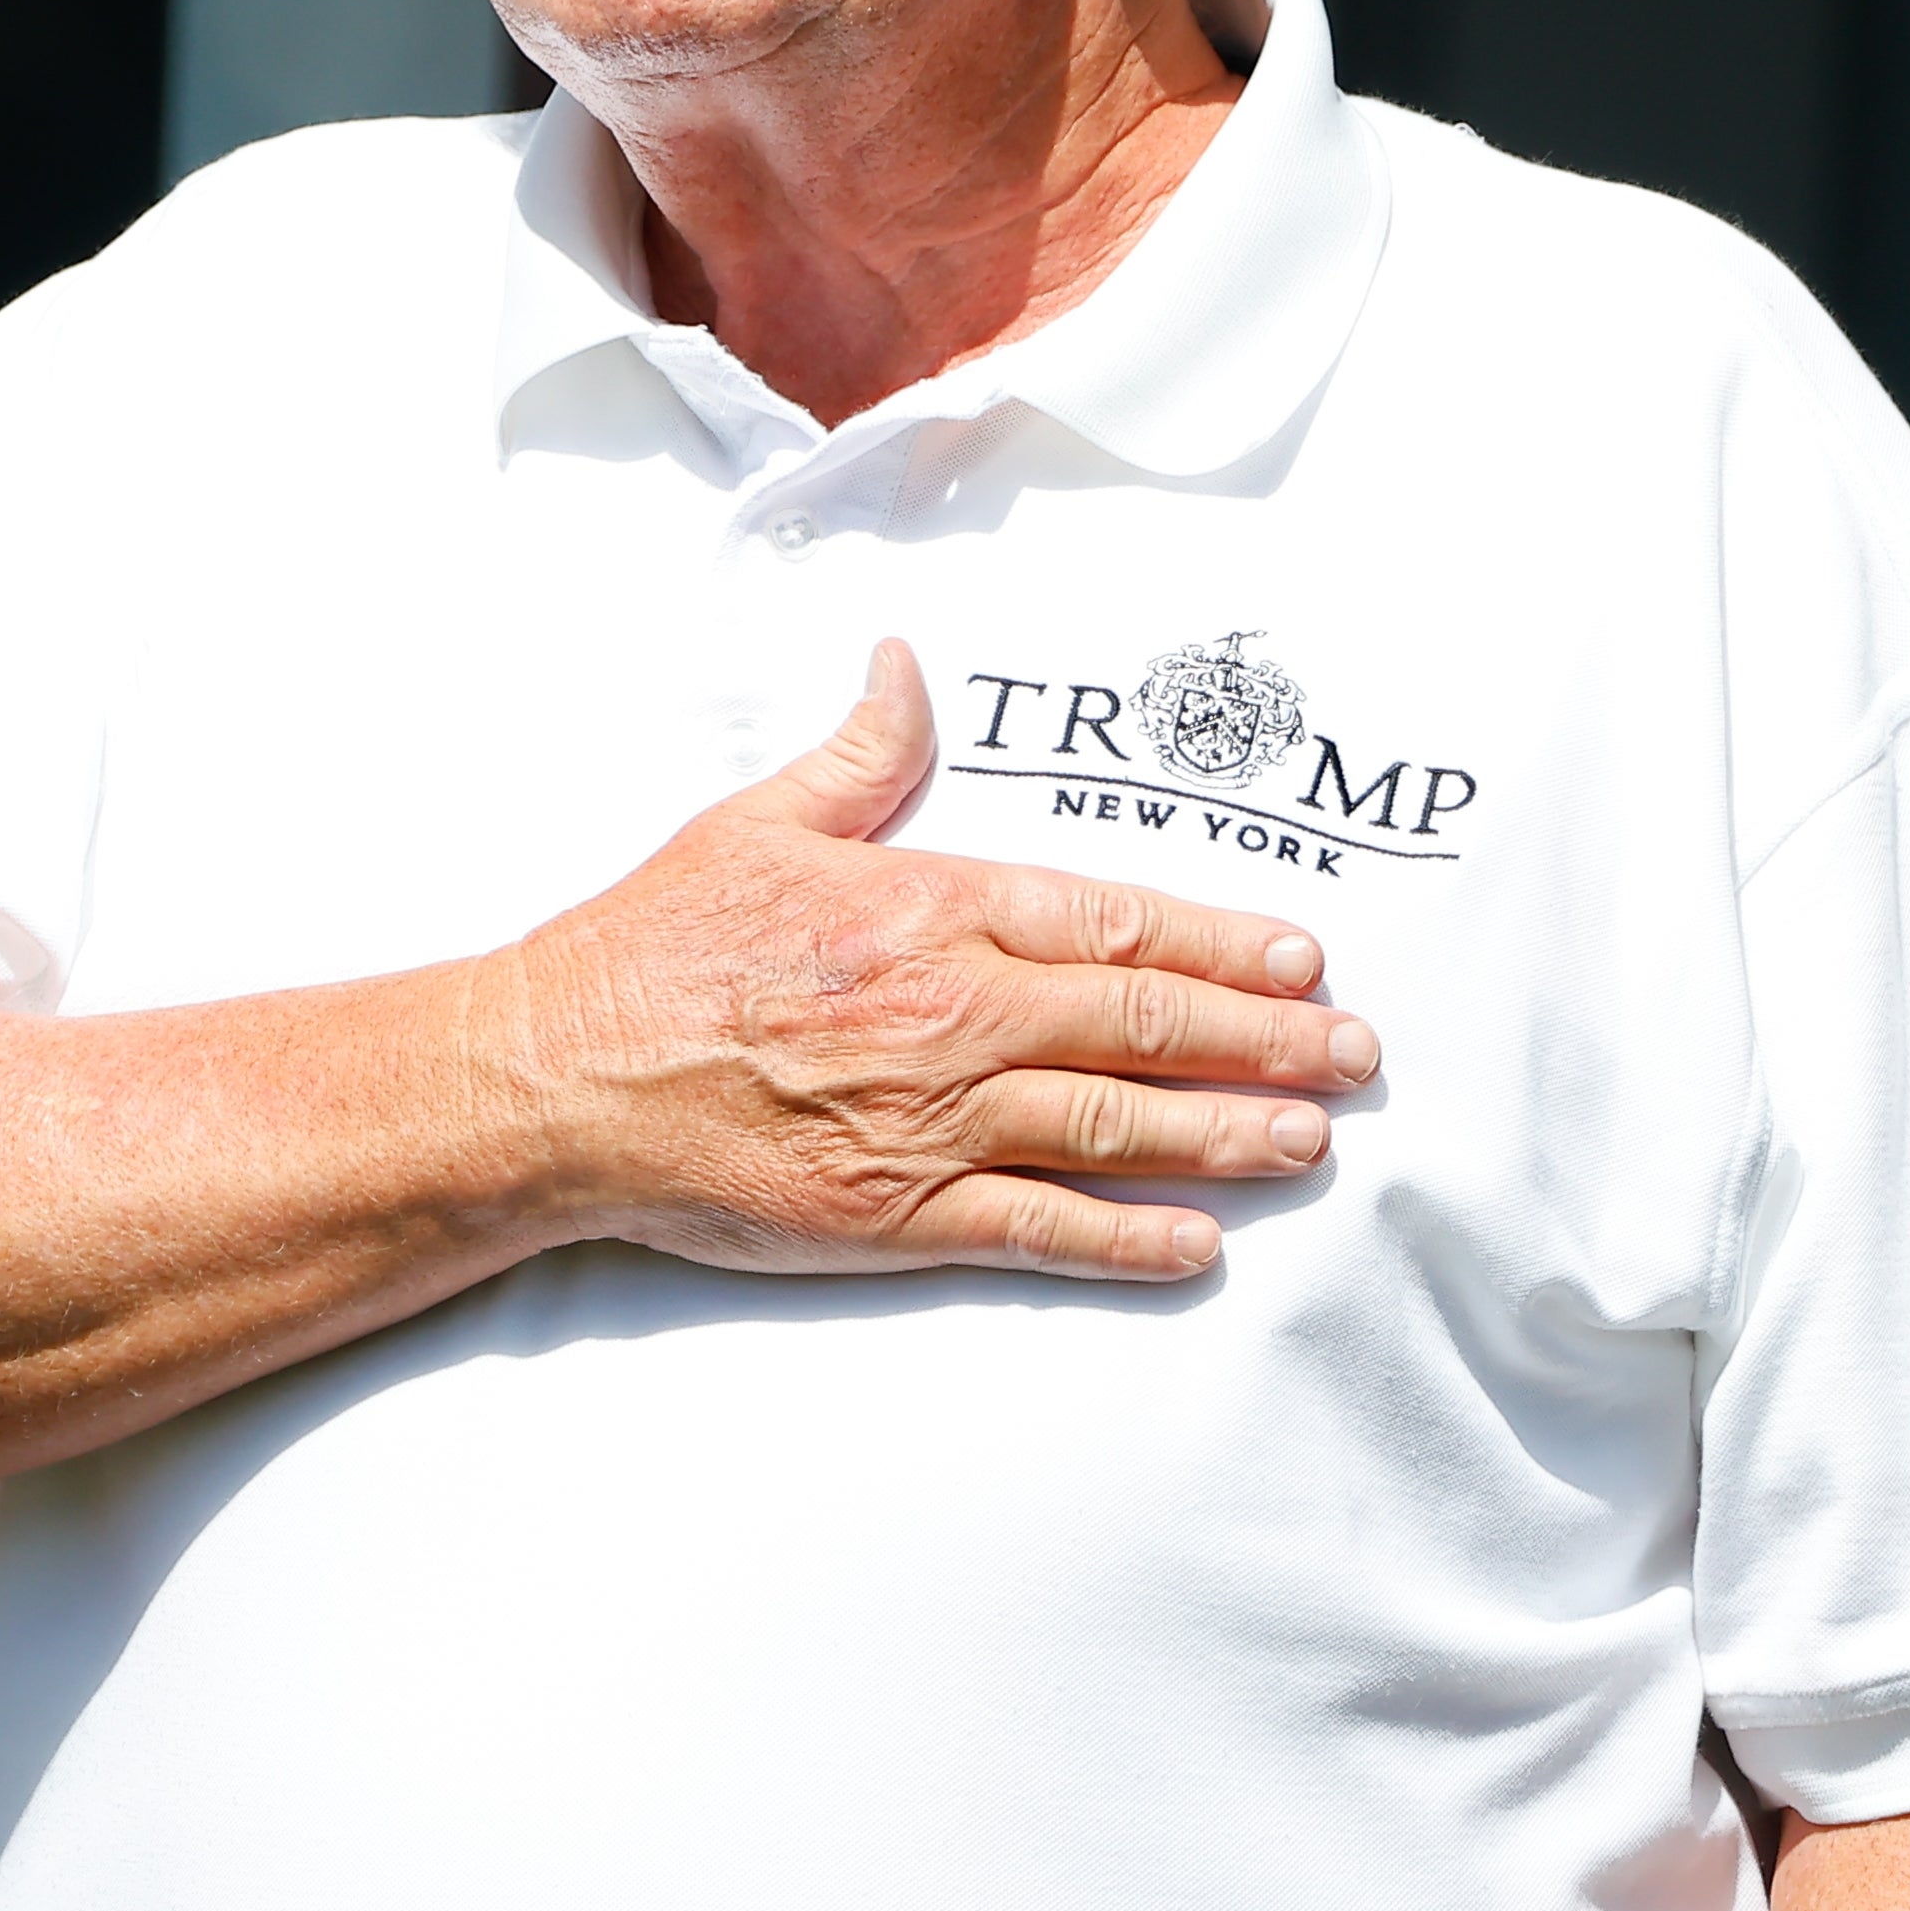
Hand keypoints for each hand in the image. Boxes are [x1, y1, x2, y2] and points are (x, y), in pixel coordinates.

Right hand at [493, 639, 1378, 1281]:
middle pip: (1143, 1022)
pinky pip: (1036, 1228)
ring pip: (1114, 1125)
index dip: (1224, 943)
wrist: (554, 1076)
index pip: (1114, 922)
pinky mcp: (891, 1216)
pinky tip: (1199, 1246)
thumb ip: (857, 752)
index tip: (1304, 959)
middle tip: (1355, 1057)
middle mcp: (949, 1013)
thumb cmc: (652, 946)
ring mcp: (927, 1121)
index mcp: (928, 909)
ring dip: (1227, 1134)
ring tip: (1311, 1142)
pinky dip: (1126, 1239)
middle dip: (1266, 1041)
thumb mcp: (755, 822)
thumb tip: (905, 665)